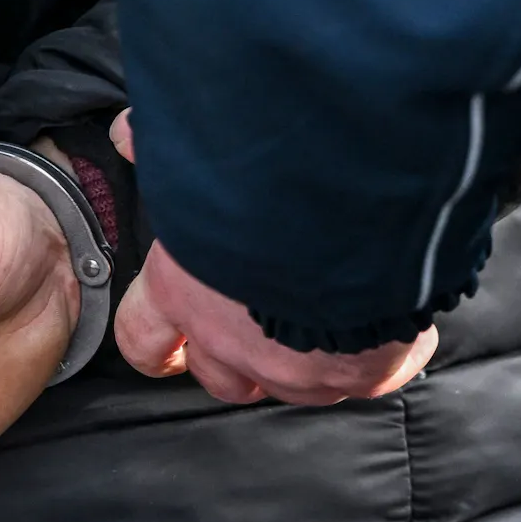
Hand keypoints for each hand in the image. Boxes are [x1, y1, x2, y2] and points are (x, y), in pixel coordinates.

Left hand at [108, 110, 437, 406]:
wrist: (361, 195)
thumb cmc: (272, 174)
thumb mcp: (199, 151)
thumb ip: (162, 149)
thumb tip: (128, 135)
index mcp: (181, 292)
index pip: (143, 341)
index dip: (155, 346)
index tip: (167, 346)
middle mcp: (232, 343)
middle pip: (219, 378)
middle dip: (234, 359)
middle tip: (259, 325)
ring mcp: (297, 368)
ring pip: (292, 385)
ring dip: (305, 360)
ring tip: (332, 318)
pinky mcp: (362, 373)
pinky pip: (369, 376)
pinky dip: (379, 353)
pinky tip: (392, 320)